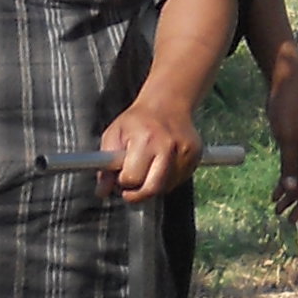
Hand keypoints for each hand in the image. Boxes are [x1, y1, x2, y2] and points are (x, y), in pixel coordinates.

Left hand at [96, 87, 207, 201]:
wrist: (167, 104)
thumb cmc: (137, 121)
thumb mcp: (114, 135)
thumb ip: (105, 165)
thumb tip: (102, 192)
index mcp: (146, 138)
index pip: (132, 178)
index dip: (123, 180)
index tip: (121, 175)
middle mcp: (169, 146)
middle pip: (153, 189)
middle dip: (138, 193)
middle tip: (131, 188)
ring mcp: (186, 151)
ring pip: (166, 188)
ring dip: (153, 186)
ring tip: (147, 168)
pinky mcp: (196, 156)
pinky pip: (178, 181)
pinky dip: (167, 180)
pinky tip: (161, 165)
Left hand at [262, 55, 297, 224]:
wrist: (283, 86)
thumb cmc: (289, 111)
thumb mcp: (288, 140)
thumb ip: (290, 166)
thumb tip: (291, 190)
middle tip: (289, 220)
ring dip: (290, 194)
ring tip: (277, 210)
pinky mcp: (293, 144)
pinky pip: (291, 169)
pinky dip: (284, 181)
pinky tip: (275, 193)